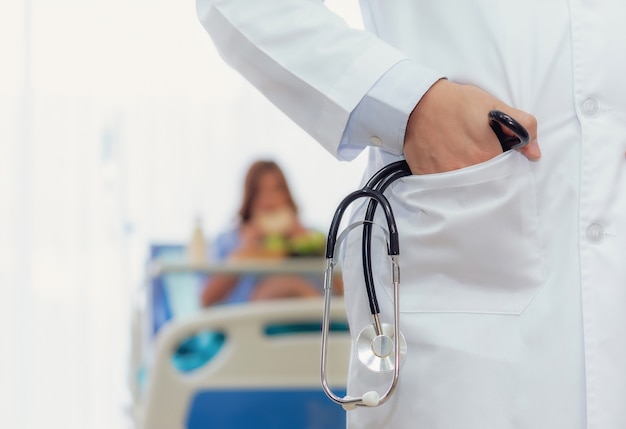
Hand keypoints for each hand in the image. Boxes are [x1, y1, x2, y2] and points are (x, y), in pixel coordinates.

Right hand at [404, 79, 540, 174]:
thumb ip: (522, 126)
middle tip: (473, 152)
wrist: (417, 102)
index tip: (494, 154)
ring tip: (458, 156)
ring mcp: (444, 176)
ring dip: (464, 176)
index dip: (501, 163)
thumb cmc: (457, 102)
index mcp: (486, 154)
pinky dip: (444, 177)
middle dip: (483, 171)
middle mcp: (465, 170)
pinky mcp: (427, 176)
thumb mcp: (495, 106)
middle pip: (483, 181)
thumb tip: (535, 154)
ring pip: (463, 186)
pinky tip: (443, 161)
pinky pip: (441, 185)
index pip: (503, 171)